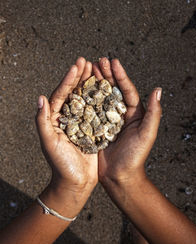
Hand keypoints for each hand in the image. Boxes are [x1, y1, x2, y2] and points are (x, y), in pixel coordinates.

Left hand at [35, 58, 97, 198]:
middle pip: (74, 92)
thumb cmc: (60, 164)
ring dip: (91, 83)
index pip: (61, 94)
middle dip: (80, 76)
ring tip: (97, 69)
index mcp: (55, 118)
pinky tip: (107, 88)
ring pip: (86, 98)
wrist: (76, 181)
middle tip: (87, 61)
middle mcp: (68, 117)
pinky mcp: (92, 128)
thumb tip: (40, 98)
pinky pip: (97, 109)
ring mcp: (81, 121)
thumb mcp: (49, 143)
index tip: (77, 65)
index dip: (69, 79)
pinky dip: (101, 98)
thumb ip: (42, 121)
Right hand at [92, 58, 161, 190]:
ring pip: (101, 97)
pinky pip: (91, 110)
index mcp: (135, 113)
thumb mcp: (147, 134)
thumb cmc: (135, 157)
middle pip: (113, 90)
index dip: (120, 76)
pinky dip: (86, 99)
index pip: (127, 90)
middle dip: (106, 75)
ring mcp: (108, 120)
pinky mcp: (98, 127)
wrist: (120, 176)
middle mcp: (121, 114)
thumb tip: (158, 90)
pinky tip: (79, 89)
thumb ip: (154, 113)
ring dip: (95, 83)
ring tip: (88, 69)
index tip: (113, 62)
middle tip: (98, 61)